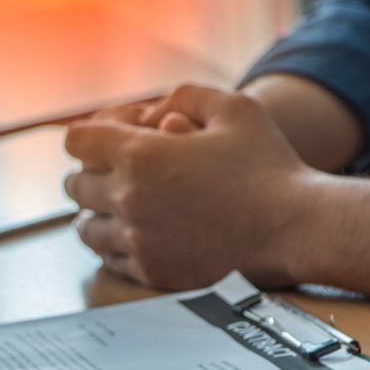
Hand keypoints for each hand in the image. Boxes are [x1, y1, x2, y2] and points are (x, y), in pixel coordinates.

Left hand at [64, 84, 314, 289]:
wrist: (293, 226)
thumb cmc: (267, 164)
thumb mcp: (232, 107)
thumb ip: (183, 97)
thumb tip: (149, 116)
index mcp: (140, 155)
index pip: (77, 141)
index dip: (87, 135)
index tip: (99, 139)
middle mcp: (129, 199)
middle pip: (76, 185)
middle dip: (90, 173)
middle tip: (107, 172)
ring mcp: (137, 240)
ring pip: (86, 227)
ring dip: (96, 213)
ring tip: (115, 206)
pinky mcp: (151, 271)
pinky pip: (109, 258)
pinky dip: (114, 245)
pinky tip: (133, 233)